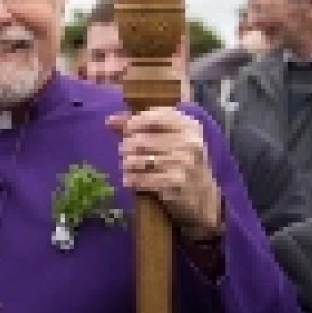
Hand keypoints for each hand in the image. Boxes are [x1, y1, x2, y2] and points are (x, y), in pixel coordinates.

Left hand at [109, 108, 223, 240]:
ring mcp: (184, 162)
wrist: (202, 195)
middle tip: (127, 154)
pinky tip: (130, 180)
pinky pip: (142, 178)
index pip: (149, 117)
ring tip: (129, 166)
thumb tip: (109, 120)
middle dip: (126, 148)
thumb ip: (137, 125)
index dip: (132, 124)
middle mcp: (188, 141)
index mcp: (187, 125)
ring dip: (127, 165)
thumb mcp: (167, 138)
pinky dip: (132, 180)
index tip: (129, 132)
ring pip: (136, 159)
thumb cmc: (179, 161)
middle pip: (137, 140)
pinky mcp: (177, 182)